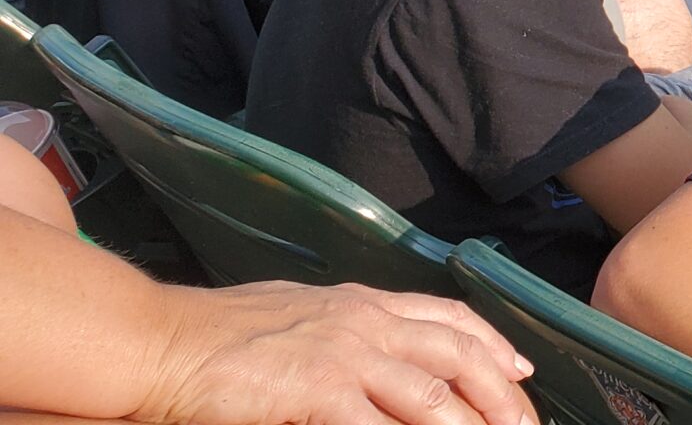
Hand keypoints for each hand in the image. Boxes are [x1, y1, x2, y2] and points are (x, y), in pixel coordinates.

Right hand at [141, 282, 536, 424]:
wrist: (160, 340)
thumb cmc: (217, 334)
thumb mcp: (299, 317)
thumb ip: (343, 332)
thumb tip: (374, 357)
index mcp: (362, 303)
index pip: (448, 319)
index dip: (492, 345)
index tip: (521, 371)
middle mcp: (364, 323)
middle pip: (459, 357)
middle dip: (502, 395)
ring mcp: (344, 355)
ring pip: (433, 397)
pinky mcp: (318, 389)